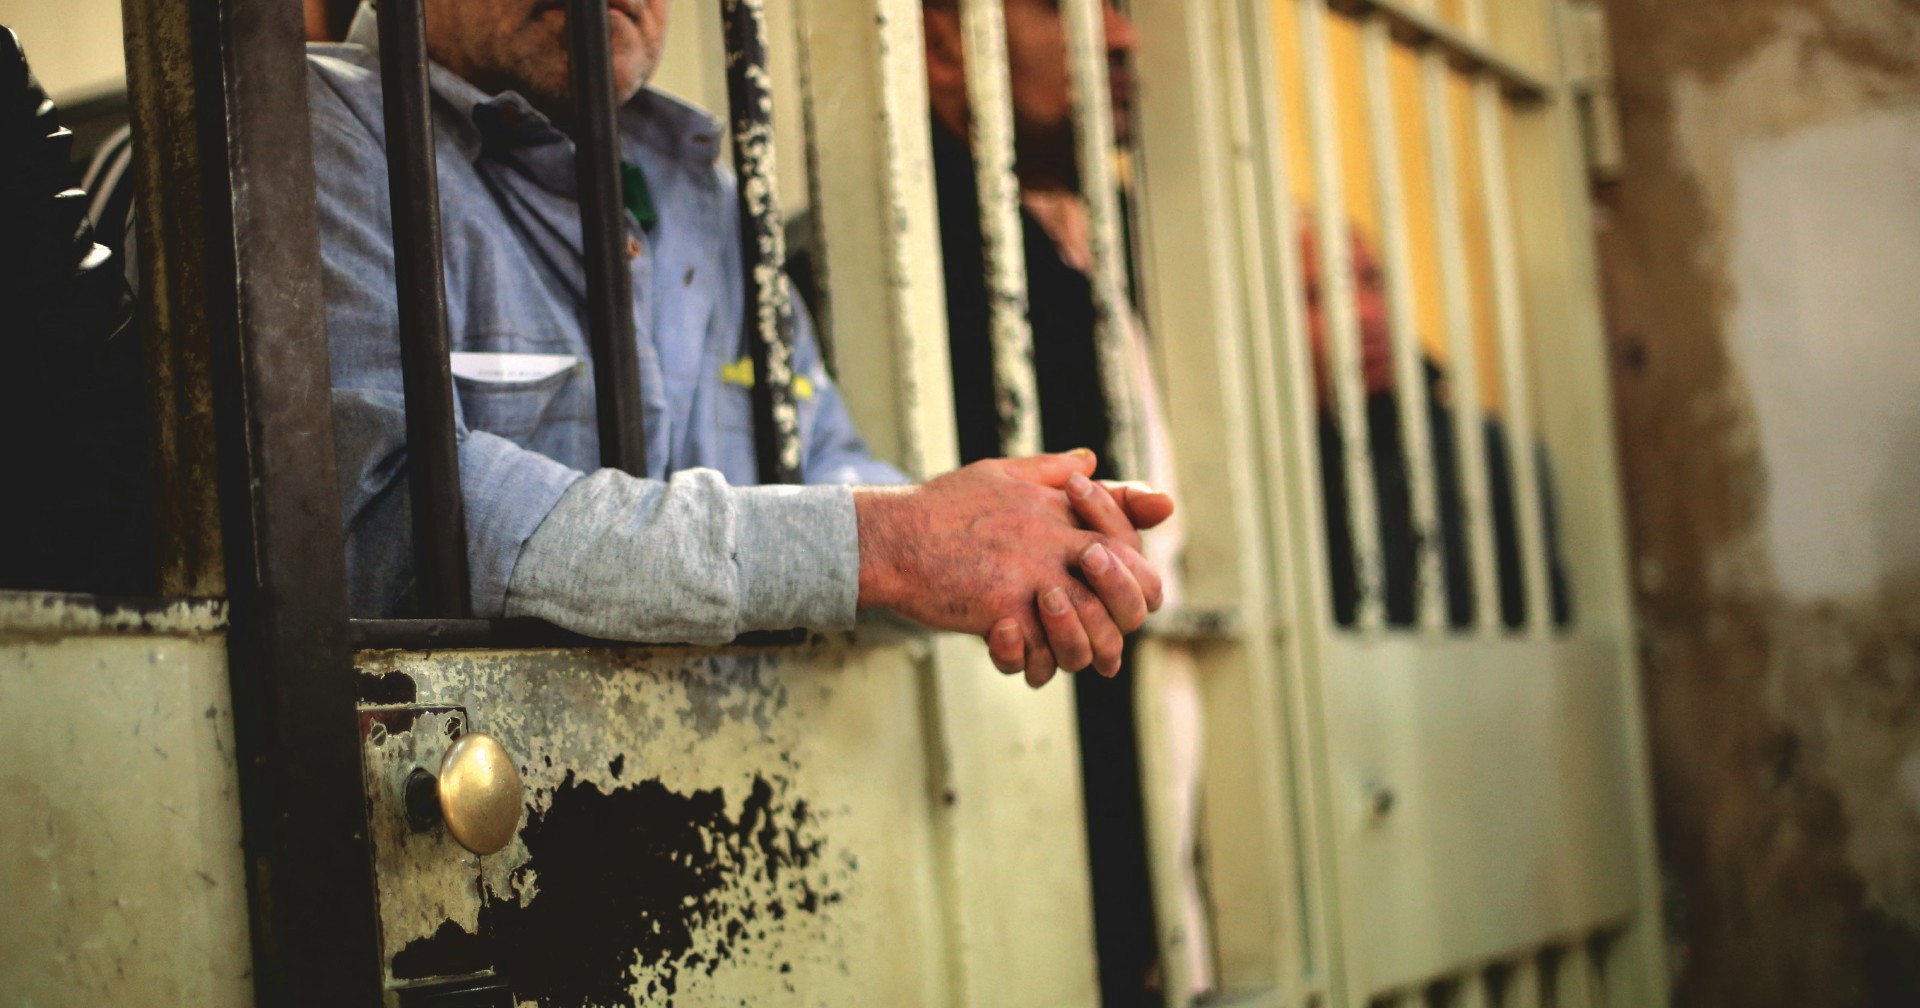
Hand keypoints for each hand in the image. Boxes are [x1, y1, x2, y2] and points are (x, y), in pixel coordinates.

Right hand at [853, 452, 1165, 684]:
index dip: (1137, 573)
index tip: (1121, 596)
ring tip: (1060, 653)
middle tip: (1104, 640)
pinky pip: (1042, 652)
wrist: (890, 537)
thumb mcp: (1000, 472)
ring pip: (1093, 629)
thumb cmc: (940, 506)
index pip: (1128, 542)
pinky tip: (1020, 656)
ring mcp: (1031, 577)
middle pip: (1128, 587)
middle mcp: (1054, 542)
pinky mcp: (1002, 609)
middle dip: (1123, 619)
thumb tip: (1090, 458)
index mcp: (1059, 510)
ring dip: (1082, 649)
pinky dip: (1036, 663)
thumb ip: (1050, 469)